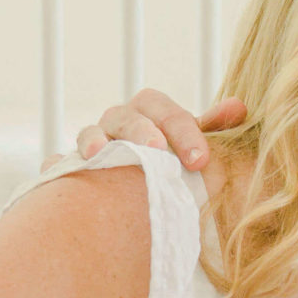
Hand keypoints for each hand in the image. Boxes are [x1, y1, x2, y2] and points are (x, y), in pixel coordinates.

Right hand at [71, 91, 246, 169]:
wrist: (137, 190)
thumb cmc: (169, 162)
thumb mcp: (190, 145)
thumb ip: (211, 128)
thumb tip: (239, 107)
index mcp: (148, 114)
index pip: (163, 109)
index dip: (182, 129)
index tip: (201, 159)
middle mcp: (118, 124)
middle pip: (124, 115)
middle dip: (140, 130)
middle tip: (157, 151)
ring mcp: (92, 145)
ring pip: (88, 134)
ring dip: (92, 141)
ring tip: (96, 154)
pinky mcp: (69, 170)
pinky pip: (58, 164)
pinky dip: (57, 165)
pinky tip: (58, 171)